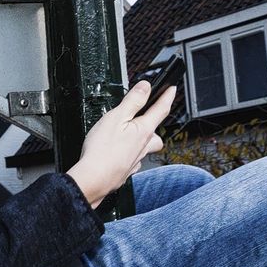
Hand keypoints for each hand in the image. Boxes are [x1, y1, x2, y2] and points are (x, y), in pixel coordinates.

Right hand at [66, 80, 172, 207]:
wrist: (94, 180)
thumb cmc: (102, 150)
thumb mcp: (116, 117)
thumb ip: (132, 101)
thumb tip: (145, 87)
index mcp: (143, 130)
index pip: (161, 109)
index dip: (167, 97)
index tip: (172, 88)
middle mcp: (144, 146)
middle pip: (156, 133)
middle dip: (154, 124)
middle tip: (146, 117)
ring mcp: (136, 160)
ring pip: (147, 148)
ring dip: (143, 141)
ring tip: (131, 136)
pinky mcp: (126, 171)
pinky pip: (134, 161)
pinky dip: (130, 155)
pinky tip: (120, 154)